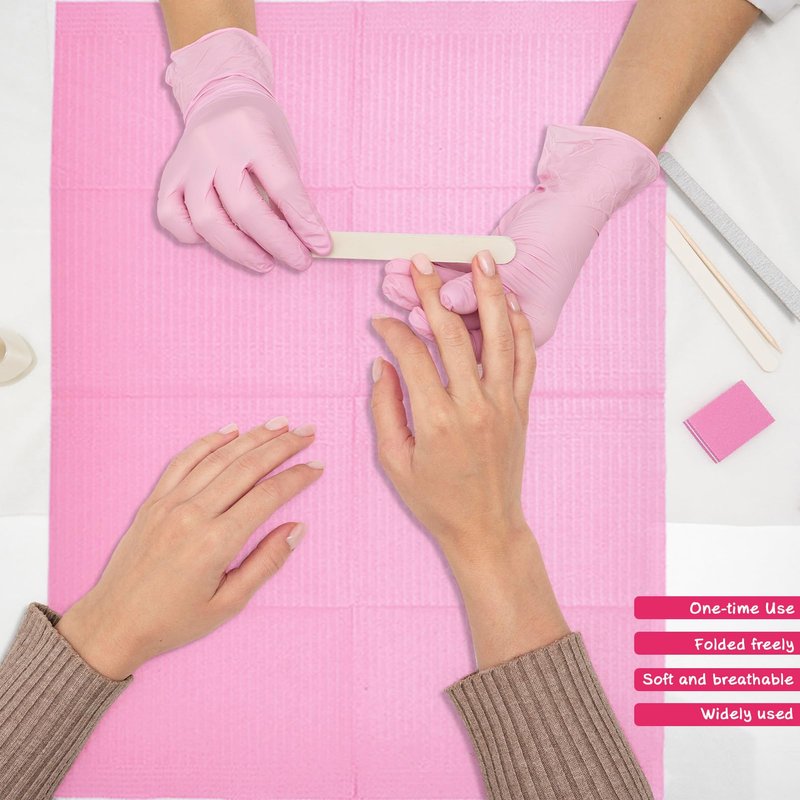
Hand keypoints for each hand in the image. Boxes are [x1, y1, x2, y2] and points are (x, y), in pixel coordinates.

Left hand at [56, 418, 323, 679]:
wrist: (113, 624)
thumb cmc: (173, 622)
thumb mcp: (228, 605)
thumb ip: (266, 563)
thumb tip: (297, 529)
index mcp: (216, 542)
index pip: (268, 496)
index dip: (297, 478)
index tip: (318, 465)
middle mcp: (193, 515)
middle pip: (247, 467)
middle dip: (282, 446)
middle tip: (307, 431)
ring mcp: (169, 503)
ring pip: (219, 458)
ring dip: (252, 437)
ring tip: (279, 424)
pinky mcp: (153, 501)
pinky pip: (183, 461)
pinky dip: (208, 441)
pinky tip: (230, 430)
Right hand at [157, 28, 330, 272]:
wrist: (219, 99)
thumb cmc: (258, 133)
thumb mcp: (282, 151)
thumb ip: (289, 194)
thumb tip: (305, 241)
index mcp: (252, 132)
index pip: (283, 187)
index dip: (305, 223)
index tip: (321, 246)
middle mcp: (215, 146)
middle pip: (245, 209)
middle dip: (277, 244)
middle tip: (298, 261)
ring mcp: (188, 163)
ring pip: (208, 222)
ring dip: (240, 251)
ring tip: (264, 262)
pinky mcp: (169, 177)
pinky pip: (172, 219)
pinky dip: (194, 238)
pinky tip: (220, 241)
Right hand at [370, 252, 568, 668]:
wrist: (485, 527)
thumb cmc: (436, 500)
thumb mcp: (394, 461)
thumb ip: (385, 409)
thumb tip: (381, 365)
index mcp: (436, 419)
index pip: (411, 355)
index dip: (391, 331)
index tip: (378, 320)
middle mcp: (473, 405)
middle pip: (452, 334)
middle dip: (433, 293)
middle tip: (421, 261)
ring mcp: (503, 404)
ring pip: (499, 336)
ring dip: (489, 294)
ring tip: (483, 259)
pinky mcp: (520, 407)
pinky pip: (524, 359)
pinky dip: (520, 328)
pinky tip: (510, 304)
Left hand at [382, 124, 659, 349]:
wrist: (577, 195)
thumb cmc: (560, 232)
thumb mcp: (522, 265)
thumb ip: (480, 290)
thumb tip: (443, 303)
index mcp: (528, 328)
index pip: (477, 339)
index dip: (442, 329)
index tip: (412, 315)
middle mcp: (510, 320)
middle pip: (459, 320)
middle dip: (422, 304)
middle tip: (393, 289)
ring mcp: (497, 298)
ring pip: (452, 300)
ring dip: (420, 288)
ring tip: (391, 277)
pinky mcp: (486, 275)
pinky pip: (454, 278)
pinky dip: (431, 273)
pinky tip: (406, 266)